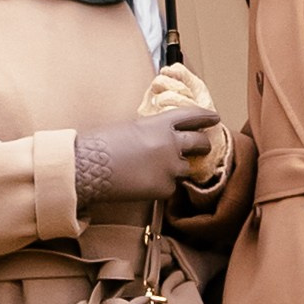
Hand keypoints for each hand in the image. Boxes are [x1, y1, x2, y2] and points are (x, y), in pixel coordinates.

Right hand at [76, 106, 220, 205]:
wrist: (88, 168)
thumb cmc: (101, 145)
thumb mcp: (130, 128)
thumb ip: (151, 132)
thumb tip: (159, 139)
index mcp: (160, 123)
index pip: (191, 116)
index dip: (205, 116)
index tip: (214, 118)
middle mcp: (170, 144)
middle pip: (200, 143)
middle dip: (203, 146)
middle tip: (202, 148)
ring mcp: (170, 167)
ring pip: (186, 169)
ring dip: (177, 169)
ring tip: (157, 170)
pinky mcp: (164, 188)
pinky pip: (171, 188)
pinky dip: (161, 187)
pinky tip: (144, 184)